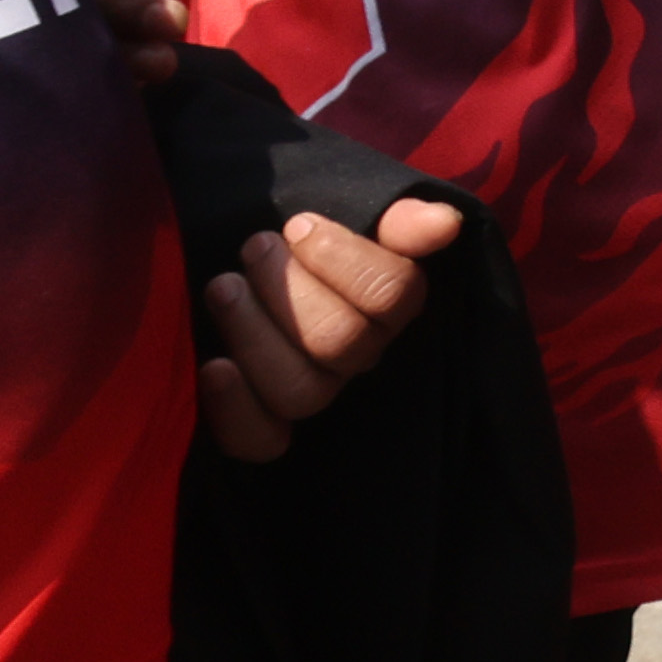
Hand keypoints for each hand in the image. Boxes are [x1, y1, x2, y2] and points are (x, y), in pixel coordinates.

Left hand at [198, 187, 468, 460]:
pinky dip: (235, 409)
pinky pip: (260, 443)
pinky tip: (215, 366)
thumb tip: (446, 220)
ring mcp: (312, 394)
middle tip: (255, 247)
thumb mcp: (343, 218)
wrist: (243, 273)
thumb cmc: (296, 244)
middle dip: (288, 289)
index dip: (346, 260)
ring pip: (300, 390)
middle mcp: (356, 358)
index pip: (392, 295)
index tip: (299, 226)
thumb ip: (396, 222)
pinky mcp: (263, 426)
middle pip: (341, 343)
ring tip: (224, 286)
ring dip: (254, 332)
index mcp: (385, 309)